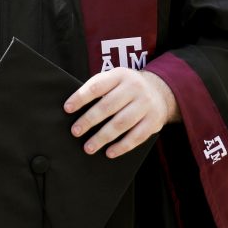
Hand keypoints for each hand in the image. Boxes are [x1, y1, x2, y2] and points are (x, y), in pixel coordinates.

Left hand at [63, 69, 177, 158]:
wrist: (160, 91)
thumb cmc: (127, 88)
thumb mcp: (115, 79)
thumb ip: (99, 88)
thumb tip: (73, 107)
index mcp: (120, 75)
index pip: (97, 86)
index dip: (81, 97)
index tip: (67, 109)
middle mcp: (135, 88)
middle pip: (108, 106)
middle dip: (89, 120)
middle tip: (75, 131)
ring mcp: (146, 104)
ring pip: (121, 123)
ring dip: (103, 137)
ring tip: (89, 147)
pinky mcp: (153, 121)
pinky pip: (136, 136)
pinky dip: (122, 146)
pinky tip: (109, 152)